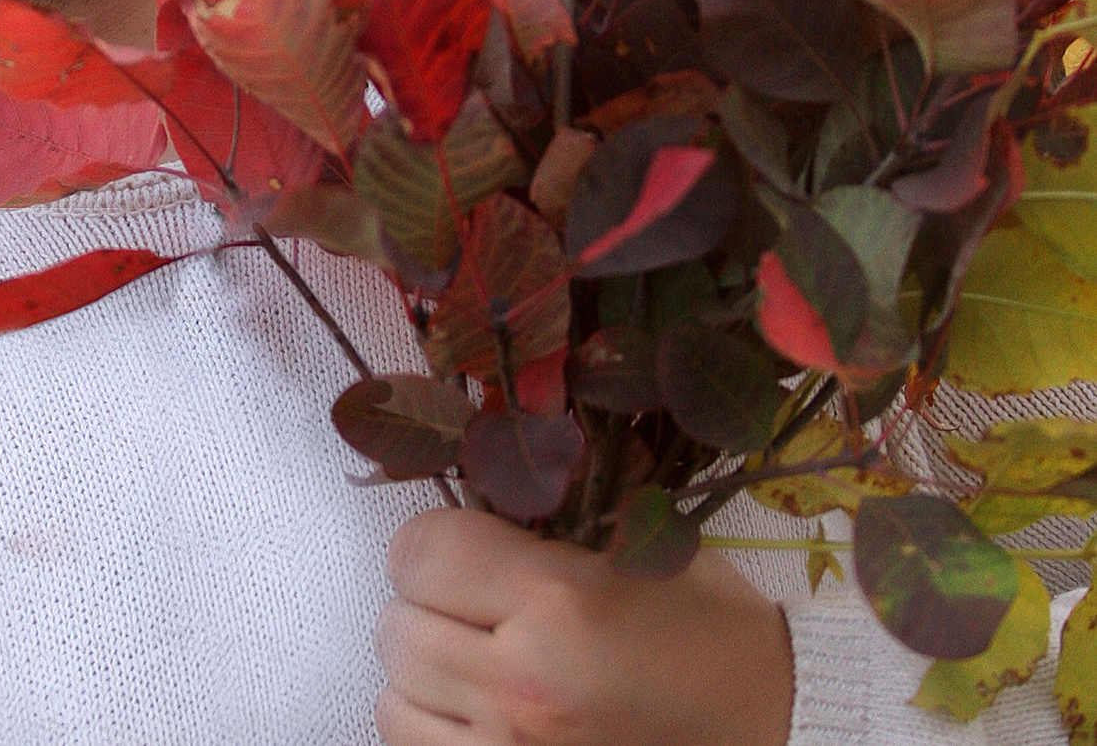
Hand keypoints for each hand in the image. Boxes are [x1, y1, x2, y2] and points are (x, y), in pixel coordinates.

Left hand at [375, 507, 793, 745]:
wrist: (771, 729)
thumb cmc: (706, 629)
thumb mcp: (641, 540)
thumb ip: (557, 497)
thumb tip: (490, 446)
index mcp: (557, 600)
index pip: (419, 553)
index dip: (433, 544)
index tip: (464, 550)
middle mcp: (524, 683)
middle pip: (398, 623)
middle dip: (427, 604)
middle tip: (474, 605)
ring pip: (393, 694)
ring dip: (423, 672)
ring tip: (474, 661)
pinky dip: (430, 726)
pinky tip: (477, 712)